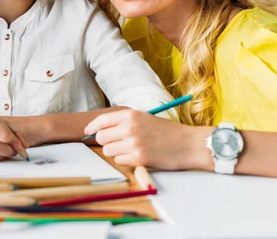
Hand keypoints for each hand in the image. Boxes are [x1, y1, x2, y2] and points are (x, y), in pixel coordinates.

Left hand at [84, 108, 209, 169]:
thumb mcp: (145, 118)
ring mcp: (133, 143)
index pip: (101, 120)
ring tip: (130, 150)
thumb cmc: (167, 131)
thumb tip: (101, 128)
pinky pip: (120, 161)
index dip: (91, 127)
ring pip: (108, 151)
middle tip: (118, 143)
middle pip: (101, 137)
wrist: (189, 144)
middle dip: (106, 142)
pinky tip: (138, 157)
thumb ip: (125, 121)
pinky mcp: (138, 158)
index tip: (87, 132)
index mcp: (131, 115)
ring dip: (116, 152)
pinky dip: (126, 161)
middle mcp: (129, 127)